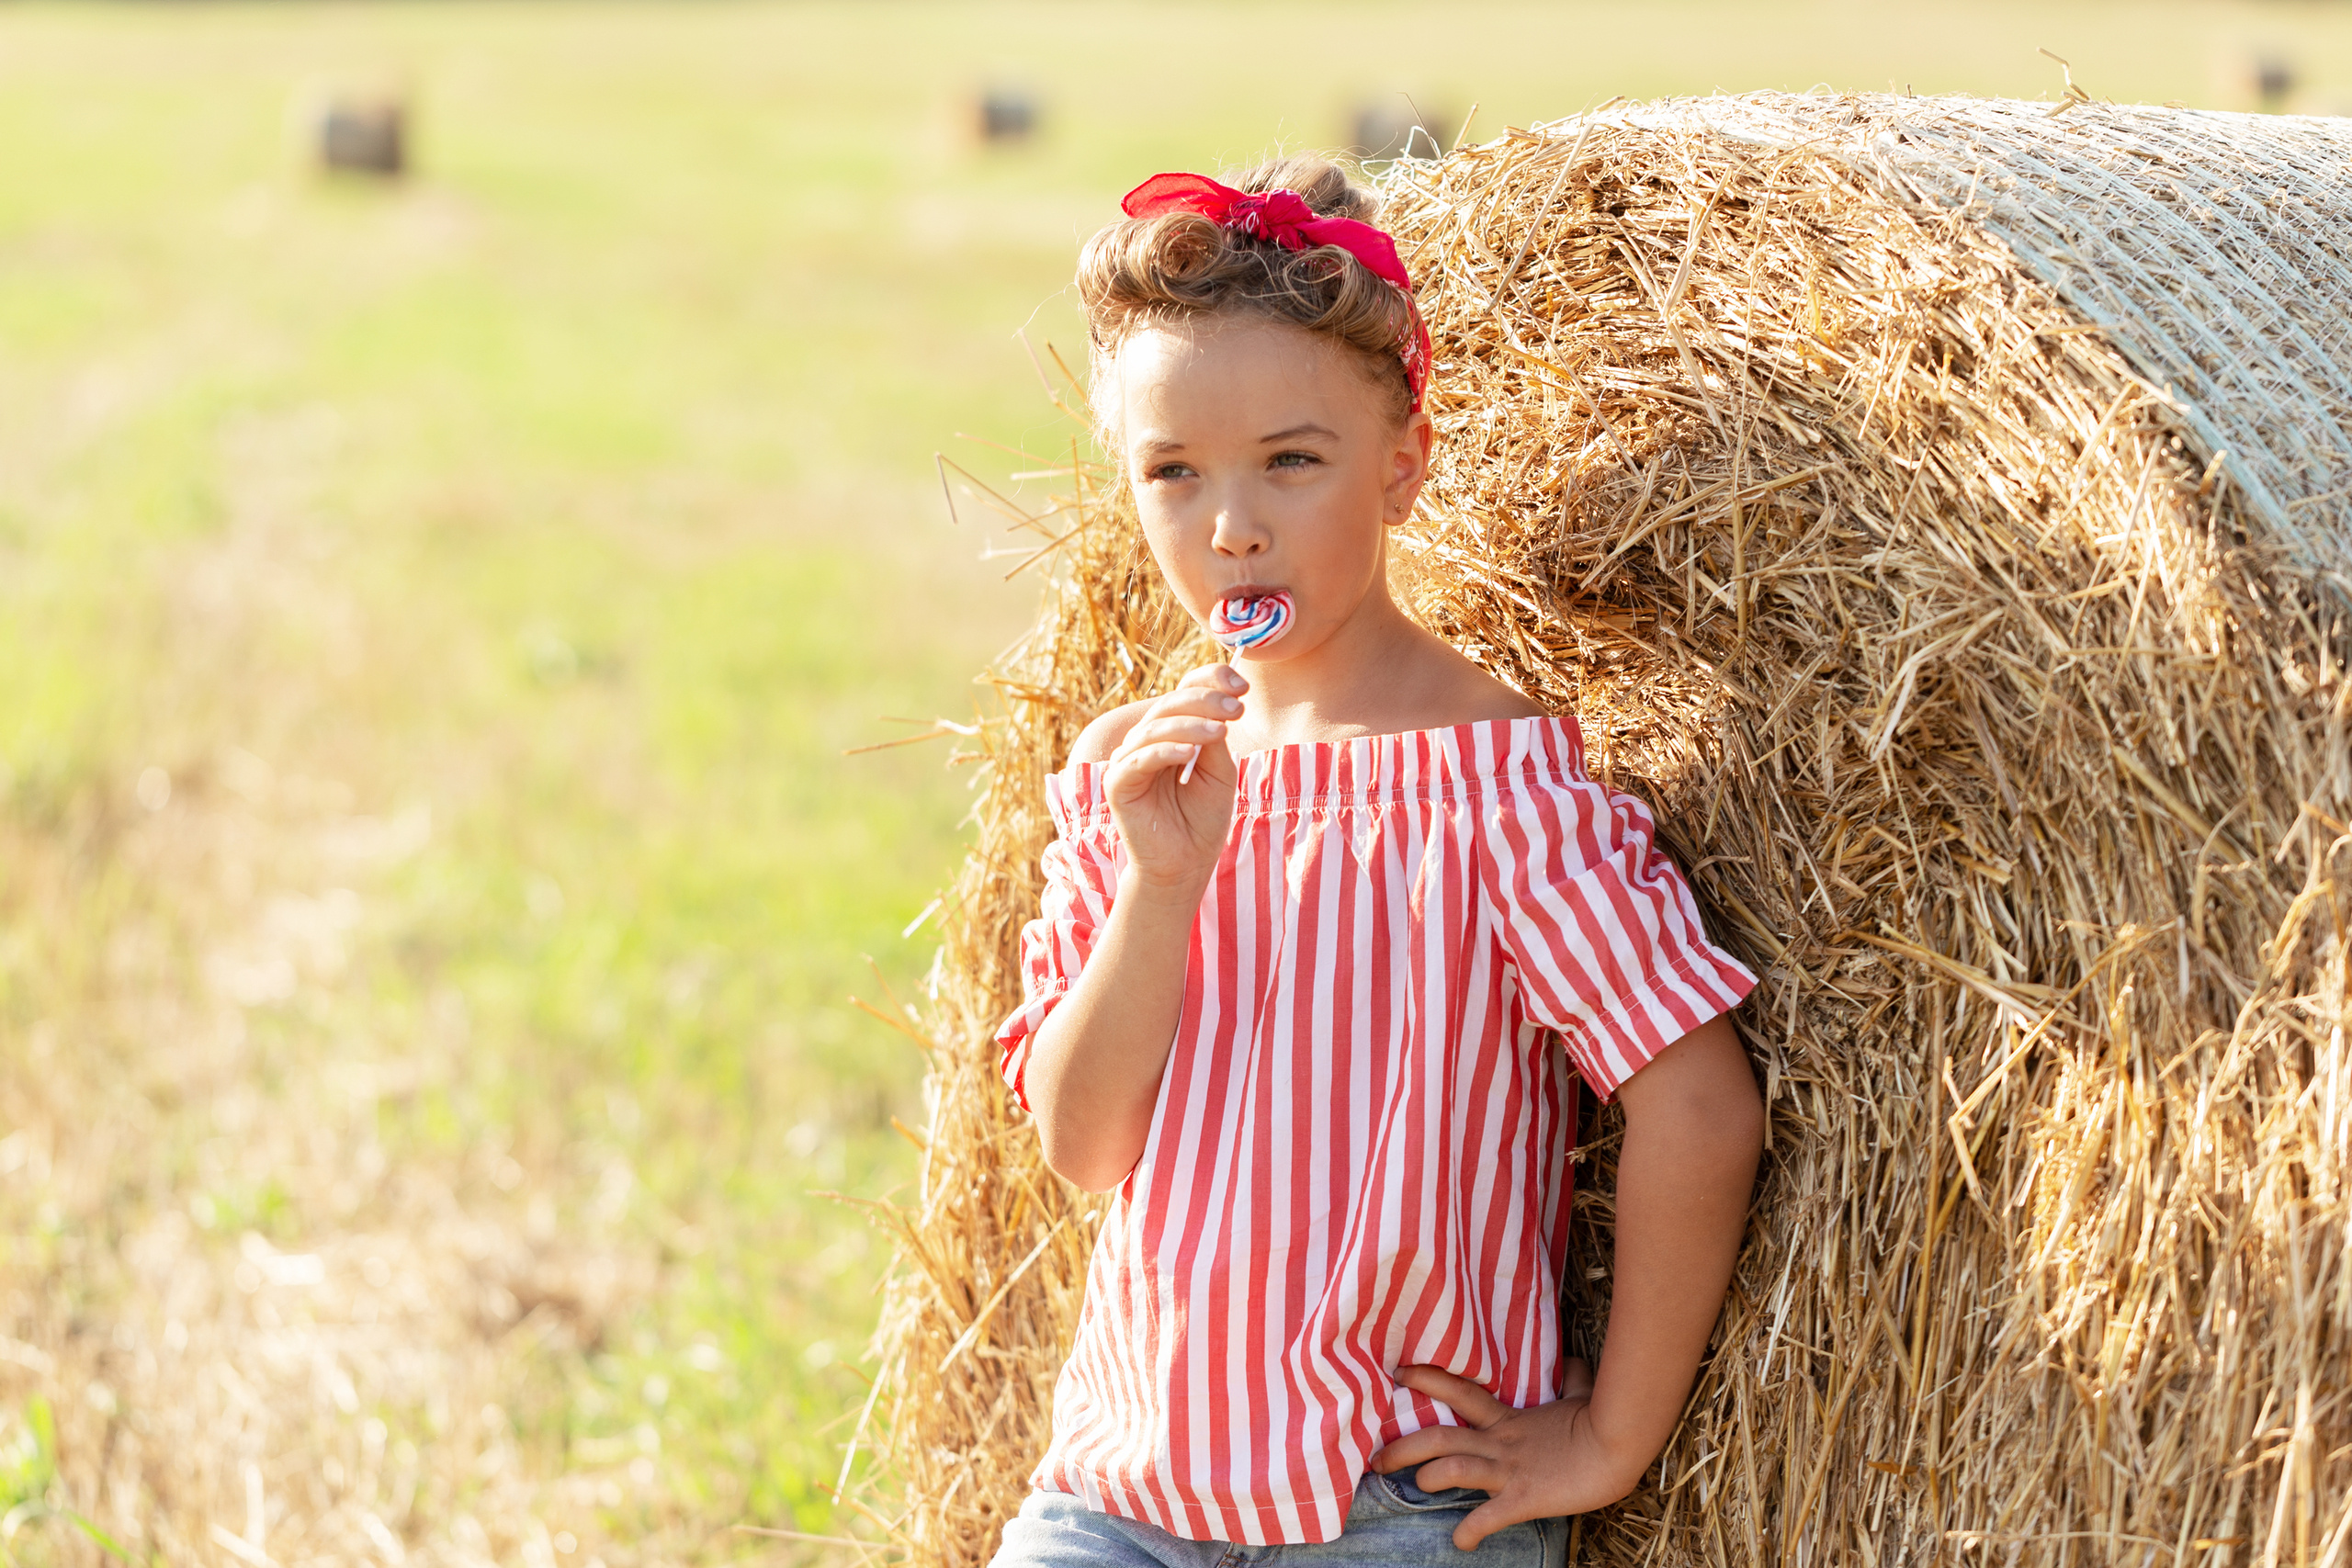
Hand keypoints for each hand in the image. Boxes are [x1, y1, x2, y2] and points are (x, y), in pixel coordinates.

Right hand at [1104, 665, 1247, 895]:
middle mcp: (1145, 741)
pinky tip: (1189, 753)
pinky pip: (1139, 759)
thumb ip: (1213, 739)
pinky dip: (1165, 751)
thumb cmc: (1202, 820)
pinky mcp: (1117, 784)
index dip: (1209, 680)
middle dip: (1205, 701)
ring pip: (1155, 728)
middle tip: (1236, 709)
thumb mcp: (1218, 772)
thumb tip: (1218, 705)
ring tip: (1220, 731)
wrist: (1185, 865)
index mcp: (1170, 733)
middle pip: (1169, 705)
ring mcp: (1128, 761)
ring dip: (1190, 725)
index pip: (1183, 691)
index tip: (1242, 685)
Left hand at [1369, 1361, 1646, 1548]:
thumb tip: (1574, 1361)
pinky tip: (1461, 1542)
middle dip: (1403, 1446)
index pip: (1460, 1390)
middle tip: (1375, 1455)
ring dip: (1429, 1477)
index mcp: (1510, 1419)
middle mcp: (1501, 1442)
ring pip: (1455, 1467)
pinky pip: (1490, 1515)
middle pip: (1441, 1436)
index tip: (1397, 1372)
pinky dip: (1472, 1530)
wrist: (1620, 1443)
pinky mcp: (1525, 1496)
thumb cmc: (1601, 1420)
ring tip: (1414, 1487)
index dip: (1428, 1379)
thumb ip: (1571, 1379)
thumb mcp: (1581, 1394)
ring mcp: (1511, 1468)